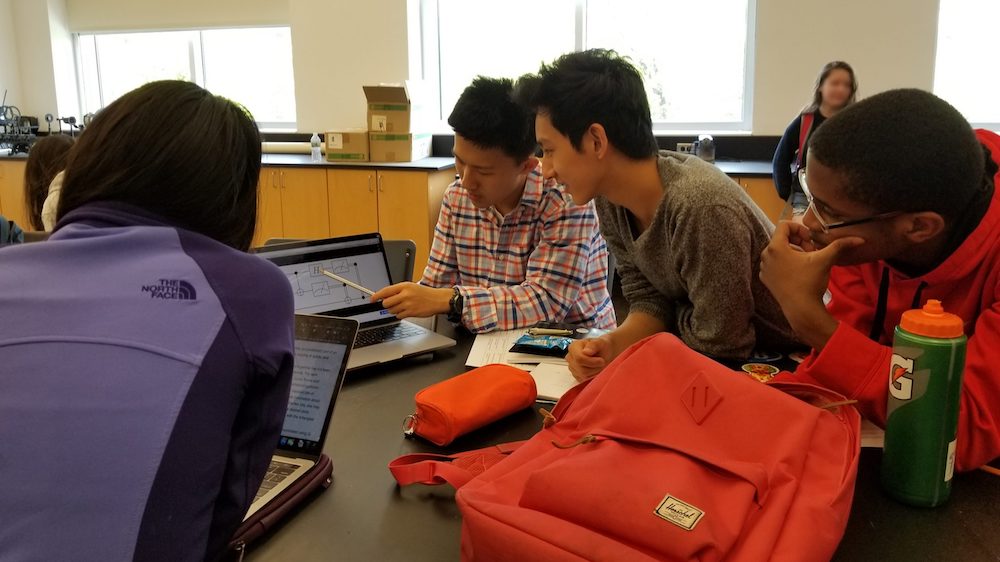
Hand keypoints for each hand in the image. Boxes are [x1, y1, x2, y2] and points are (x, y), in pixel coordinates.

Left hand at [370, 283, 452, 319]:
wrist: (437, 300)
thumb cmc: (424, 293)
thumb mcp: (411, 287)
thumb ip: (397, 291)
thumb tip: (384, 296)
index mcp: (404, 286)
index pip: (386, 291)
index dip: (376, 296)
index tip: (372, 299)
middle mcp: (405, 294)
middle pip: (386, 303)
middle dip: (387, 305)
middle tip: (392, 303)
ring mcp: (408, 304)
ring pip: (391, 310)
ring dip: (394, 310)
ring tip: (403, 306)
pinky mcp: (411, 312)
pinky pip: (398, 316)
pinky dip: (401, 314)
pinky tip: (407, 310)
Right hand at [567, 336, 615, 381]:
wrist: (604, 352)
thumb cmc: (601, 346)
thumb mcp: (600, 342)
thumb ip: (593, 345)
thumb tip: (586, 352)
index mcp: (573, 347)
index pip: (579, 359)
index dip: (592, 362)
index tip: (601, 360)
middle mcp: (570, 357)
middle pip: (581, 369)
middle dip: (594, 367)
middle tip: (601, 362)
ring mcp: (572, 367)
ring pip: (583, 376)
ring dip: (594, 372)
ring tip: (598, 365)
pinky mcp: (576, 375)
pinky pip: (584, 380)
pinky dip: (592, 376)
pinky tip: (594, 369)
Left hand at [760, 221, 863, 348]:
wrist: (801, 309)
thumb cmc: (810, 282)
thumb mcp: (825, 260)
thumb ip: (840, 245)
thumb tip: (860, 239)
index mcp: (775, 247)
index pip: (784, 225)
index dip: (800, 229)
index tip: (811, 240)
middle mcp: (765, 255)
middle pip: (781, 238)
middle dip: (799, 241)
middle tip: (812, 252)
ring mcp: (764, 268)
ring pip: (779, 250)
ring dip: (794, 251)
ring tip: (807, 262)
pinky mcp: (765, 278)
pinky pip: (775, 263)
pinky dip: (786, 262)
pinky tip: (799, 272)